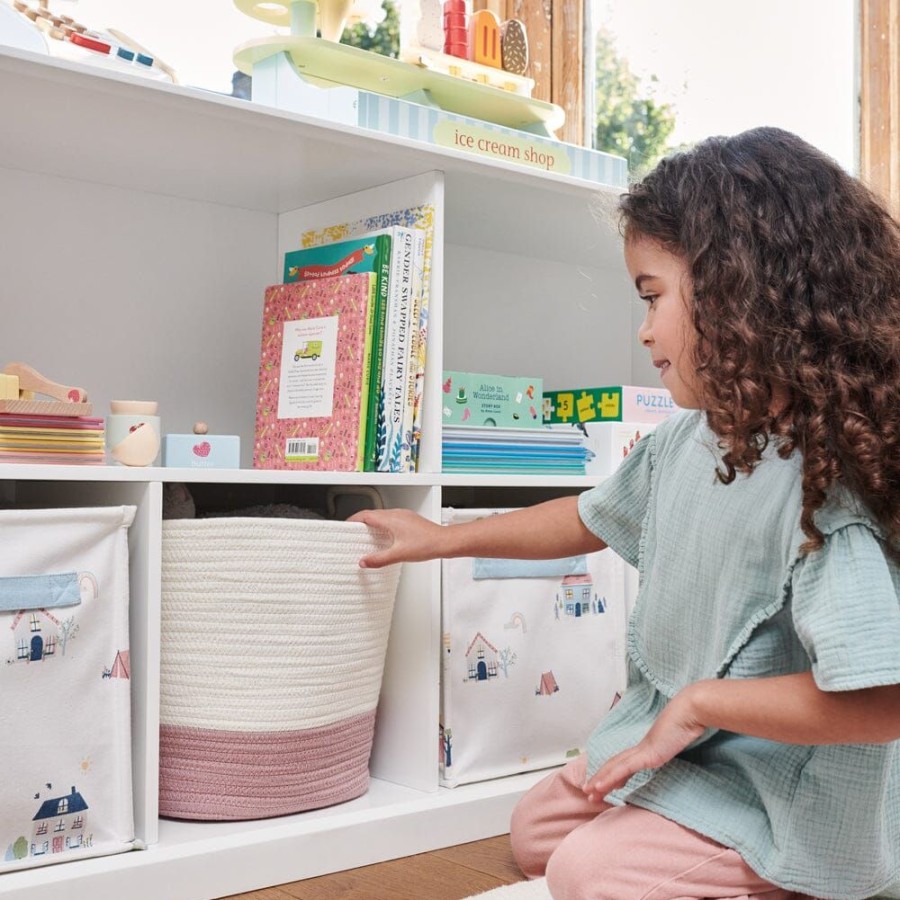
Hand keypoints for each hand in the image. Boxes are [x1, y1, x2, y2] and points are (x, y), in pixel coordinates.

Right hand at [348, 508, 444, 567]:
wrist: (445, 542)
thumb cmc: (427, 544)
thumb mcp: (398, 555)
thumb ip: (378, 559)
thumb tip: (364, 562)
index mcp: (390, 519)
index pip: (365, 515)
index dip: (353, 520)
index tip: (345, 526)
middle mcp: (396, 514)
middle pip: (372, 514)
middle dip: (360, 523)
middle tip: (352, 533)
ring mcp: (404, 516)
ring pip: (382, 516)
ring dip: (372, 524)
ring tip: (365, 536)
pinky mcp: (409, 520)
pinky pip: (390, 519)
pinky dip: (382, 525)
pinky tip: (384, 537)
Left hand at [582, 686, 705, 803]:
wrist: (692, 711)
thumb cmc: (690, 722)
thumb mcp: (681, 739)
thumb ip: (675, 744)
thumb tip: (678, 745)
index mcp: (648, 745)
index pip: (626, 761)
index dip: (613, 773)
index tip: (606, 785)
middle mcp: (642, 747)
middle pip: (615, 764)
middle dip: (601, 778)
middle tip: (588, 791)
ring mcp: (643, 750)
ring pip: (614, 768)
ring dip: (600, 780)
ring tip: (588, 793)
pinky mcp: (646, 754)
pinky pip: (624, 769)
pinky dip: (609, 778)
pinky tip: (599, 786)